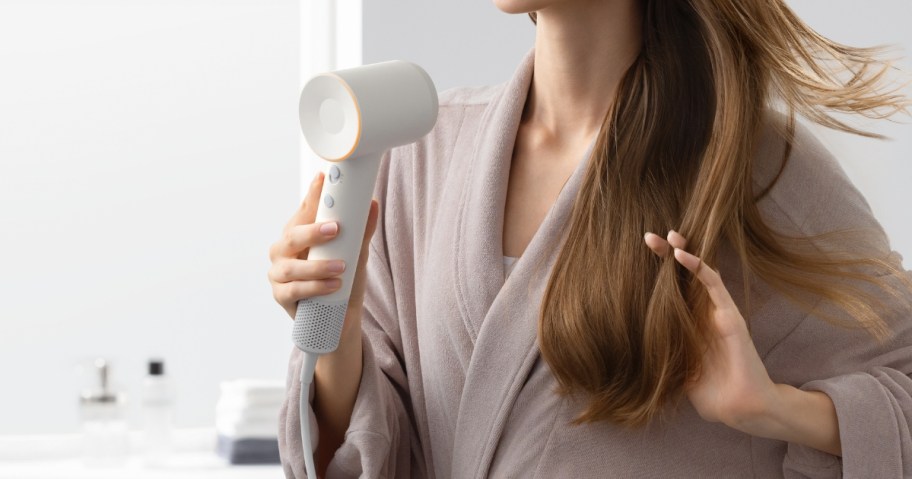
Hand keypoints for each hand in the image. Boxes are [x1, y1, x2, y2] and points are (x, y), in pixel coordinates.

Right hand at [268, 171, 378, 345]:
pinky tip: (332, 286)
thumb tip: (372, 204)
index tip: (322, 179)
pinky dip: (314, 287)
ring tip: (341, 268)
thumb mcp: (355, 253)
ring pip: (291, 266)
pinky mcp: (280, 296)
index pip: (304, 210)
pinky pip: (294, 290)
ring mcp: (279, 273)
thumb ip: (361, 231)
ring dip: (317, 266)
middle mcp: (284, 250)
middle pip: (291, 235)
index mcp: (299, 232)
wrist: (340, 317)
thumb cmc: (343, 278)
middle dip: (312, 231)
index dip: (311, 194)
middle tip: (335, 229)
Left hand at [644, 231, 840, 455]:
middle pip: (683, 276)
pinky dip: (699, 268)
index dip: (657, 273)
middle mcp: (702, 313)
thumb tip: (629, 343)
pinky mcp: (729, 316)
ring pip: (700, 274)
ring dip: (684, 253)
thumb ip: (660, 350)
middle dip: (667, 255)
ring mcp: (717, 311)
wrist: (738, 408)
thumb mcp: (675, 366)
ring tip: (669, 235)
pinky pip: (714, 286)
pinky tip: (683, 255)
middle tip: (648, 236)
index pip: (671, 290)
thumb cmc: (708, 391)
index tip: (636, 258)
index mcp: (688, 322)